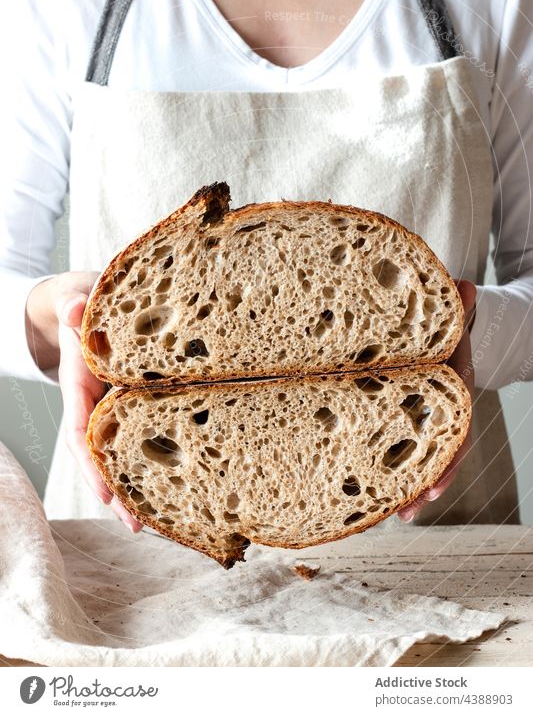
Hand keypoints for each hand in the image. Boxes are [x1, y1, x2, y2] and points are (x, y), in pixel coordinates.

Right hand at [26, 273, 142, 532]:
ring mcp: (112, 403)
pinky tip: (173, 479)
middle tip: (137, 525)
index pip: (80, 431)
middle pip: (102, 453)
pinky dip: (153, 456)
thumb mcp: (77, 294)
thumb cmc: (84, 296)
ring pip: (122, 449)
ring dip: (136, 482)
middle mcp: (94, 400)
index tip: (106, 494)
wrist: (85, 297)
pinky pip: (142, 430)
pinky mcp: (132, 399)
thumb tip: (73, 308)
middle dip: (117, 489)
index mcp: (79, 382)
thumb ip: (73, 302)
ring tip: (155, 522)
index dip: (92, 464)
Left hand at [396, 279, 475, 521]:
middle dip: (424, 483)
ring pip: (417, 454)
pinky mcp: (400, 416)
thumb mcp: (447, 319)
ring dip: (405, 483)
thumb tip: (465, 285)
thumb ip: (457, 307)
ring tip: (393, 514)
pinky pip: (395, 442)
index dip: (447, 460)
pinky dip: (387, 465)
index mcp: (454, 390)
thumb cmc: (441, 327)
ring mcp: (422, 415)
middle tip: (409, 512)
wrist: (440, 331)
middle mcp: (441, 408)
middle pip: (436, 453)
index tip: (434, 488)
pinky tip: (371, 490)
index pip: (454, 430)